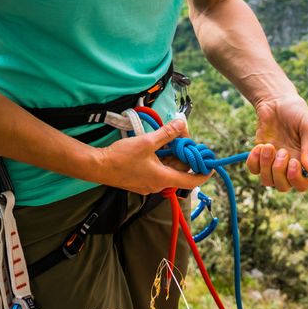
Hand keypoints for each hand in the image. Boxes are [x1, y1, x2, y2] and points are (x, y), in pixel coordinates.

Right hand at [94, 118, 210, 194]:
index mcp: (163, 178)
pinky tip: (158, 147)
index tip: (211, 165)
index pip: (191, 181)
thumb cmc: (121, 157)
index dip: (203, 174)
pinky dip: (162, 160)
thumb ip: (167, 133)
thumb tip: (182, 123)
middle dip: (184, 156)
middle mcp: (158, 185)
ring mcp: (148, 185)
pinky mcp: (140, 181)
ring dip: (172, 157)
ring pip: (168, 171)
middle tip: (185, 139)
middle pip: (179, 172)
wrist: (97, 166)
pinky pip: (157, 171)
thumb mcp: (147, 142)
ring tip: (172, 139)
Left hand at [245, 94, 307, 191]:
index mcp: (304, 161)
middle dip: (279, 172)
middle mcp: (288, 166)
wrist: (276, 101)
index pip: (302, 185)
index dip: (296, 179)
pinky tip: (259, 146)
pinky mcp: (259, 156)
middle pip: (282, 186)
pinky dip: (254, 161)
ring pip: (267, 181)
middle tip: (281, 150)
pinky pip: (253, 170)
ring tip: (268, 146)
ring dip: (266, 166)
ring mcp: (272, 162)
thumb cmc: (296, 112)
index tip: (293, 162)